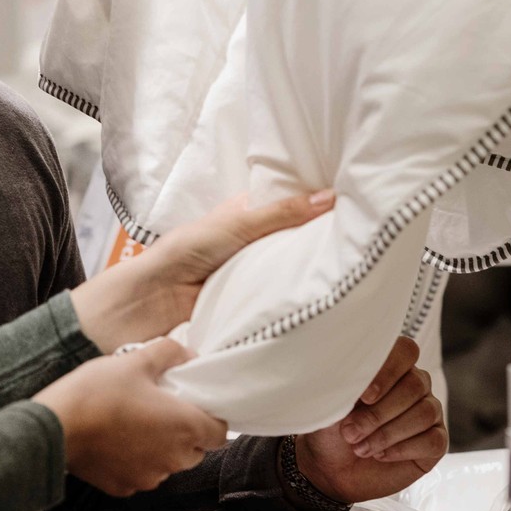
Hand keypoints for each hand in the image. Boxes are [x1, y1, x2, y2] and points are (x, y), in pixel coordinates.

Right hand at [35, 339, 226, 496]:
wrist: (55, 427)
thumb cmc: (97, 393)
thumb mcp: (135, 360)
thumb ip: (169, 353)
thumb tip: (187, 354)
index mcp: (185, 427)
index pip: (221, 433)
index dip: (211, 418)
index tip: (193, 405)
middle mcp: (173, 459)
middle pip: (196, 451)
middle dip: (185, 433)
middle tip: (161, 410)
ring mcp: (148, 477)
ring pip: (167, 464)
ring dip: (160, 448)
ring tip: (134, 424)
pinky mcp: (124, 487)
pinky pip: (140, 474)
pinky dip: (134, 461)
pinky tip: (115, 441)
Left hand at [70, 188, 335, 352]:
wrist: (141, 308)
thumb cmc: (177, 258)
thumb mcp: (232, 228)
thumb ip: (279, 215)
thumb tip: (331, 198)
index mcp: (244, 219)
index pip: (289, 208)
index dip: (318, 206)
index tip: (359, 203)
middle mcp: (250, 249)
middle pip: (295, 244)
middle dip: (323, 245)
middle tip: (369, 245)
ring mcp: (251, 281)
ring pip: (290, 276)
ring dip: (314, 278)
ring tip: (361, 274)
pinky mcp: (250, 312)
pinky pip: (279, 306)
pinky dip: (298, 307)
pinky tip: (330, 306)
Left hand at [293, 336, 447, 503]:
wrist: (332, 470)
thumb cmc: (330, 431)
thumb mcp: (330, 405)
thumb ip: (345, 385)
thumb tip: (356, 377)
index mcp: (390, 367)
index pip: (406, 351)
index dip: (388, 372)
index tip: (364, 396)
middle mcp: (415, 385)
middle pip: (415, 385)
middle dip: (379, 413)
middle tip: (351, 432)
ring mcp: (428, 412)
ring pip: (425, 413)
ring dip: (387, 434)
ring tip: (360, 447)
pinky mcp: (435, 442)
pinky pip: (433, 440)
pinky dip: (402, 450)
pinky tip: (380, 455)